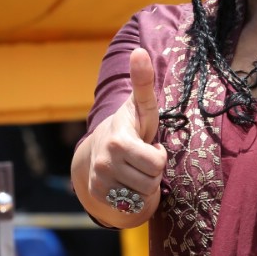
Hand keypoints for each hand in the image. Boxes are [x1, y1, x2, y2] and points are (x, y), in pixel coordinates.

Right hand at [86, 48, 166, 213]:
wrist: (100, 147)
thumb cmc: (131, 124)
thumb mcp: (141, 105)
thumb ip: (143, 81)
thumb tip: (139, 50)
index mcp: (118, 141)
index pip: (157, 162)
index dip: (158, 154)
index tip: (148, 143)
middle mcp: (104, 163)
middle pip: (153, 180)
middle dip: (154, 169)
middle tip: (143, 156)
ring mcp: (99, 181)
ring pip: (144, 194)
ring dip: (146, 182)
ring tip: (135, 166)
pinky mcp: (98, 195)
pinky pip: (133, 205)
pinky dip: (135, 195)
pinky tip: (127, 180)